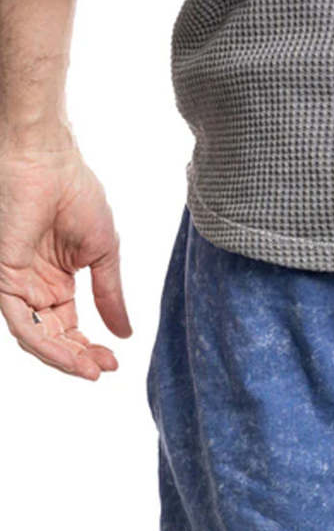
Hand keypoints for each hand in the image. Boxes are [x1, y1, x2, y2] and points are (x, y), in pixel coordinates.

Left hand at [0, 138, 130, 379]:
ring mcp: (15, 282)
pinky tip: (71, 355)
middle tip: (103, 370)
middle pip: (52, 336)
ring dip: (63, 358)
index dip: (89, 347)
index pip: (68, 326)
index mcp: (55, 280)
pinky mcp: (2, 275)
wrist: (48, 160)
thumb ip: (110, 296)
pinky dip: (45, 343)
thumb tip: (125, 334)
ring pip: (34, 336)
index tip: (114, 362)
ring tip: (91, 369)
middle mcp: (33, 285)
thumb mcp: (103, 255)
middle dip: (78, 358)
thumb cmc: (75, 193)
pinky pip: (21, 320)